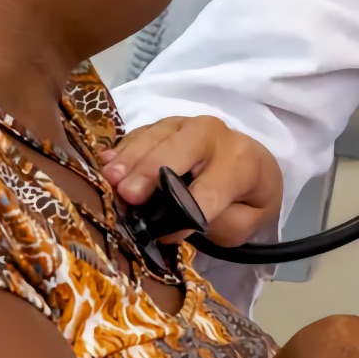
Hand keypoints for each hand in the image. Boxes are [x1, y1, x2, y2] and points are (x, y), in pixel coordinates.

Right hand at [106, 116, 282, 247]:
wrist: (251, 164)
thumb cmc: (245, 198)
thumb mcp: (246, 223)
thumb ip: (221, 226)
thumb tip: (173, 228)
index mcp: (242, 164)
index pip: (212, 188)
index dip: (188, 209)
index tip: (165, 233)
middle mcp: (215, 137)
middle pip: (181, 148)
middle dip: (152, 171)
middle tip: (128, 195)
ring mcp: (187, 125)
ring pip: (156, 137)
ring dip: (131, 158)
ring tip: (110, 179)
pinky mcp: (165, 125)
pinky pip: (142, 132)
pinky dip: (124, 149)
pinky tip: (106, 163)